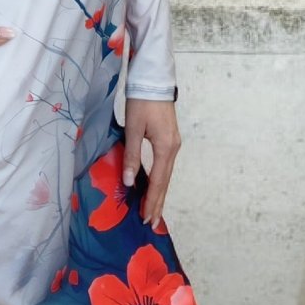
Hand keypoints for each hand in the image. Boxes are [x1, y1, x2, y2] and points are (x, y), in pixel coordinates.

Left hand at [122, 98, 181, 229]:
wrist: (153, 79)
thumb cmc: (141, 102)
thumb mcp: (133, 128)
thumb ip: (132, 156)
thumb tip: (130, 182)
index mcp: (166, 148)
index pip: (158, 182)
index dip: (151, 201)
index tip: (146, 219)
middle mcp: (173, 149)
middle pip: (165, 182)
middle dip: (157, 203)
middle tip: (151, 224)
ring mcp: (173, 144)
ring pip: (166, 175)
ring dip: (159, 193)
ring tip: (152, 211)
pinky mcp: (169, 139)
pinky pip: (165, 166)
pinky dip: (159, 180)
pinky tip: (153, 188)